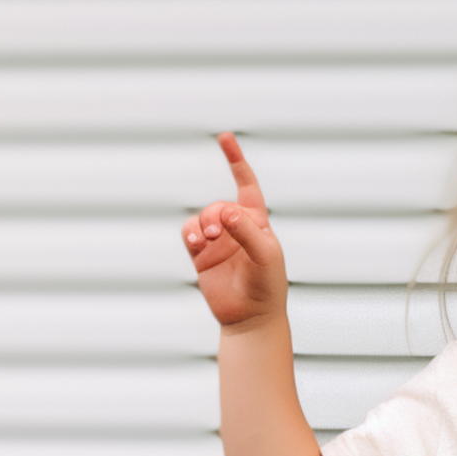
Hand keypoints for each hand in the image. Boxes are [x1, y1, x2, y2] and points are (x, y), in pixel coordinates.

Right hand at [181, 132, 288, 326]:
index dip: (236, 162)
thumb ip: (246, 230)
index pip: (247, 186)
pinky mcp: (201, 255)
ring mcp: (218, 242)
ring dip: (202, 224)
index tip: (224, 138)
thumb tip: (226, 210)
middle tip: (218, 233)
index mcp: (258, 223)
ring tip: (207, 240)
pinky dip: (189, 233)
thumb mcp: (265, 255)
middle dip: (216, 214)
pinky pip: (189, 232)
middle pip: (218, 205)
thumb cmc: (267, 286)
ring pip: (201, 218)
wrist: (251, 317)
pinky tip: (195, 242)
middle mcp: (237, 229)